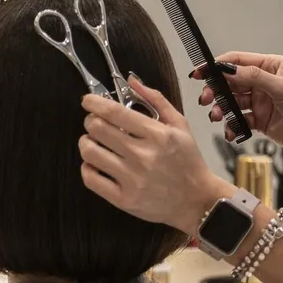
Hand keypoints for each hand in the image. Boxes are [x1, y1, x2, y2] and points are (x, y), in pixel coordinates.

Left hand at [80, 79, 229, 233]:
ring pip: (90, 152)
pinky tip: (94, 163)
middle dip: (90, 121)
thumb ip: (156, 100)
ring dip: (86, 142)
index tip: (87, 101)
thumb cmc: (188, 162)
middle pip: (98, 129)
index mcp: (157, 134)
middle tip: (93, 123)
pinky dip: (87, 167)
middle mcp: (142, 156)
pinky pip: (91, 179)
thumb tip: (132, 81)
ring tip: (92, 142)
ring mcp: (132, 179)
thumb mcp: (180, 125)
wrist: (197, 201)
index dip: (94, 103)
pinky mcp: (124, 199)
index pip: (114, 112)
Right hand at [197, 52, 282, 166]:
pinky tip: (231, 132)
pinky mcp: (260, 121)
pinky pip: (240, 121)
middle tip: (206, 100)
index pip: (238, 61)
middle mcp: (264, 83)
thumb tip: (228, 69)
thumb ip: (254, 78)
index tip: (200, 74)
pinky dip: (232, 126)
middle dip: (216, 91)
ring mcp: (261, 102)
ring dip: (222, 110)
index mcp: (271, 67)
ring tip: (217, 117)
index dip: (217, 66)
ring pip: (233, 103)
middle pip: (231, 83)